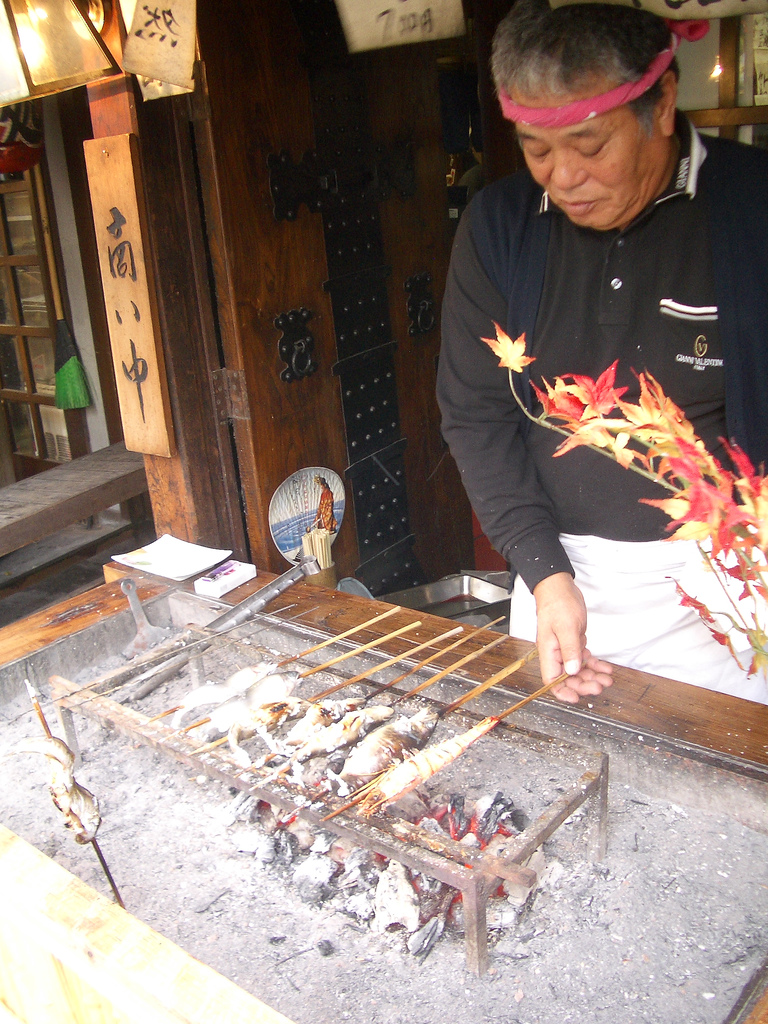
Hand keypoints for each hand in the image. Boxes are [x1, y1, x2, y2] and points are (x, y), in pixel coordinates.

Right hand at [532, 572, 612, 703]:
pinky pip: (584, 659)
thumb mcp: (566, 626)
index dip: (563, 691)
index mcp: (549, 652)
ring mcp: (565, 649)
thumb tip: (572, 671)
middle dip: (584, 684)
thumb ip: (569, 649)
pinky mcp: (574, 642)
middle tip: (600, 685)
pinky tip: (604, 667)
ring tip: (606, 678)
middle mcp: (556, 653)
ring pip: (578, 670)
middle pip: (568, 678)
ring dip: (592, 676)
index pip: (552, 680)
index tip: (576, 698)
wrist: (559, 587)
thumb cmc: (557, 603)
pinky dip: (594, 664)